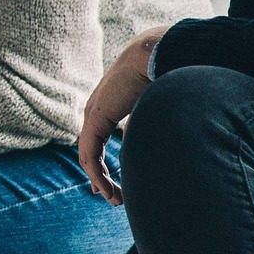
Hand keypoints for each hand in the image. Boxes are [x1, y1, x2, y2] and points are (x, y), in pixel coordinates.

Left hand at [80, 26, 166, 205]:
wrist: (155, 53)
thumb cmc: (163, 73)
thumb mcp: (157, 106)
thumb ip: (151, 124)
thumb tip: (164, 142)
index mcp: (110, 106)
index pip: (100, 138)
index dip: (104, 162)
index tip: (114, 183)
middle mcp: (97, 110)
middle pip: (91, 149)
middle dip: (100, 175)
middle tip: (111, 196)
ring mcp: (93, 115)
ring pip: (89, 156)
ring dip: (102, 180)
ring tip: (115, 199)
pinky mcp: (94, 120)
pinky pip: (89, 154)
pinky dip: (97, 174)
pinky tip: (107, 189)